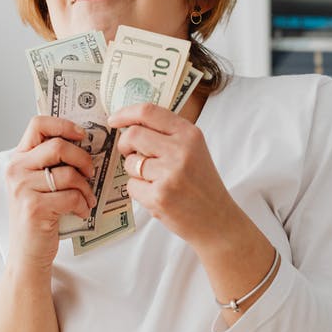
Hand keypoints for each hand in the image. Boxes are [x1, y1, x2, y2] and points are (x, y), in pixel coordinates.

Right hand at [5, 116, 96, 267]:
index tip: (82, 135)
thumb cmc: (40, 216)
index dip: (63, 124)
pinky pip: (71, 196)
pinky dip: (83, 204)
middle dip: (83, 159)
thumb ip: (51, 163)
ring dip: (86, 188)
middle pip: (58, 147)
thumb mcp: (39, 184)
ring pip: (69, 174)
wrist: (27, 253)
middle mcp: (16, 170)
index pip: (37, 124)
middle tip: (91, 173)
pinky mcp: (34, 208)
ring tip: (87, 198)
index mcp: (18, 159)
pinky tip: (81, 211)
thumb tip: (85, 143)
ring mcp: (22, 189)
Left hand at [107, 103, 239, 250]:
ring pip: (130, 163)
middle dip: (125, 144)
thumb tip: (130, 123)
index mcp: (189, 134)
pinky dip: (139, 192)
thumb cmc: (201, 184)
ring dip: (135, 172)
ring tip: (156, 181)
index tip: (113, 120)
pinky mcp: (160, 196)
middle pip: (133, 135)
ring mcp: (170, 173)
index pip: (148, 112)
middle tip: (131, 154)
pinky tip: (158, 196)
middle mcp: (181, 150)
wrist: (217, 219)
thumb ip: (168, 135)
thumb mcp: (194, 150)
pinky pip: (132, 186)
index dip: (125, 113)